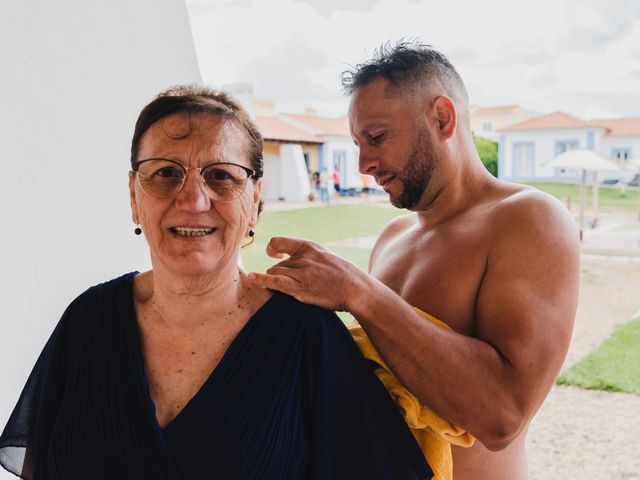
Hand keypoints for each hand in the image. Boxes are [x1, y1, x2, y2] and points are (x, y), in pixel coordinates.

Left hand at [247, 236, 365, 310]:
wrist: (356, 288)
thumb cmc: (342, 275)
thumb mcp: (325, 257)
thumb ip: (307, 256)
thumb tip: (288, 258)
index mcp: (309, 247)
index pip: (279, 241)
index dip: (272, 248)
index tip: (274, 255)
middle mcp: (303, 257)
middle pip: (277, 264)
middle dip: (280, 274)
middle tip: (296, 284)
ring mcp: (301, 272)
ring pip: (275, 273)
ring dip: (277, 282)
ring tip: (293, 289)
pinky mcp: (300, 288)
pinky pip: (275, 281)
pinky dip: (261, 280)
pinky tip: (251, 278)